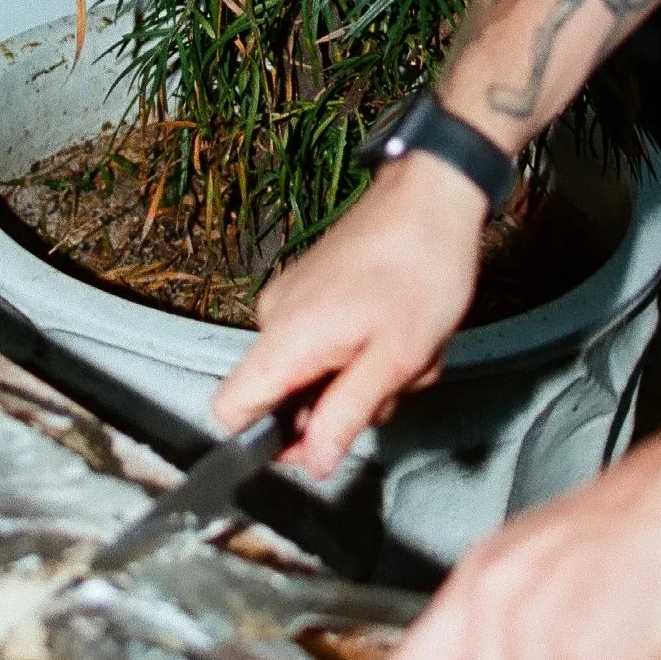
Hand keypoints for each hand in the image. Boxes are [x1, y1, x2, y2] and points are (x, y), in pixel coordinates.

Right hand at [213, 153, 486, 478]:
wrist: (432, 195)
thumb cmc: (421, 271)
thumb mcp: (396, 360)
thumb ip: (345, 415)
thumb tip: (312, 464)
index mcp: (285, 339)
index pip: (227, 410)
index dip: (258, 443)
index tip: (312, 447)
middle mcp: (274, 317)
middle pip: (281, 397)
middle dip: (339, 405)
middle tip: (395, 381)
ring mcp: (290, 299)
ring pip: (311, 370)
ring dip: (360, 375)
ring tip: (407, 349)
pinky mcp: (309, 287)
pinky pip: (322, 341)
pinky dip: (360, 348)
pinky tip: (397, 329)